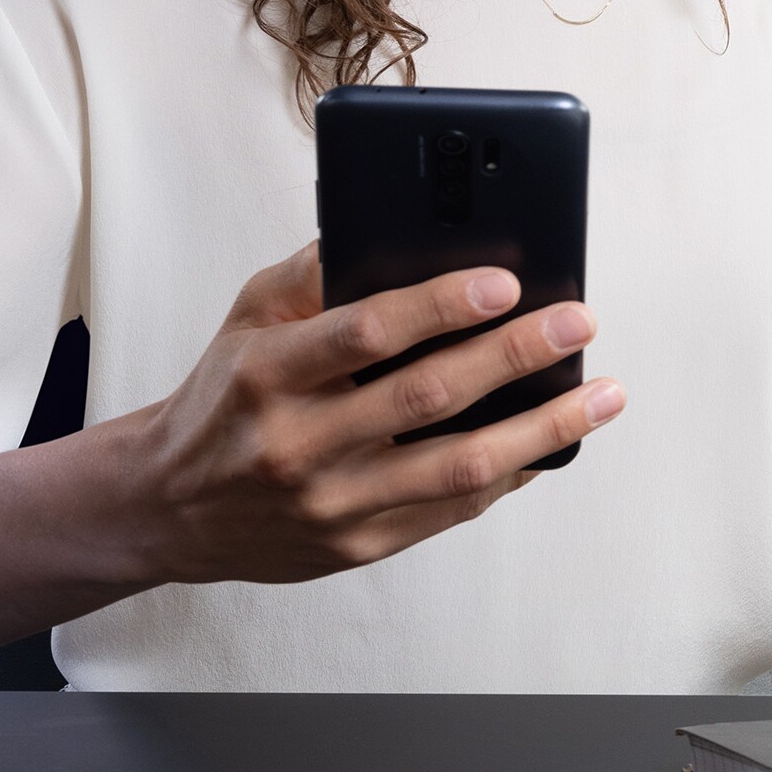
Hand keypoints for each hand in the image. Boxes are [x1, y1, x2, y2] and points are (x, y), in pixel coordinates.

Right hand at [120, 242, 624, 586]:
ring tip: (602, 394)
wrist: (169, 507)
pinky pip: (451, 509)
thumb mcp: (248, 318)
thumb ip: (314, 271)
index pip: (369, 332)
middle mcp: (301, 443)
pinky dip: (511, 474)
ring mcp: (332, 503)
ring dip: (543, 428)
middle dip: (517, 355)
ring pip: (458, 467)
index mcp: (272, 373)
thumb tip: (397, 225)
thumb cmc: (226, 395)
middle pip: (428, 396)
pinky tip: (553, 441)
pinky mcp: (357, 546)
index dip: (443, 305)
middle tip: (579, 322)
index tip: (507, 281)